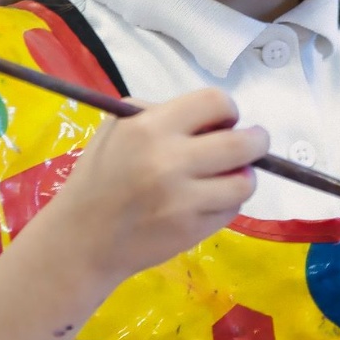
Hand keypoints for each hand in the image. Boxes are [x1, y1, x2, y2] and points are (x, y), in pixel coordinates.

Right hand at [33, 89, 268, 286]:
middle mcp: (170, 162)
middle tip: (254, 143)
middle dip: (257, 141)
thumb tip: (212, 119)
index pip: (215, 102)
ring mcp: (183, 200)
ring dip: (243, 176)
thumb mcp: (117, 128)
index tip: (225, 121)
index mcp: (149, 128)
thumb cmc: (99, 176)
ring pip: (244, 182)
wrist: (82, 237)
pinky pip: (230, 210)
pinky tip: (207, 200)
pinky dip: (225, 202)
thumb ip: (161, 114)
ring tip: (229, 176)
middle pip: (242, 144)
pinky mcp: (191, 230)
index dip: (227, 110)